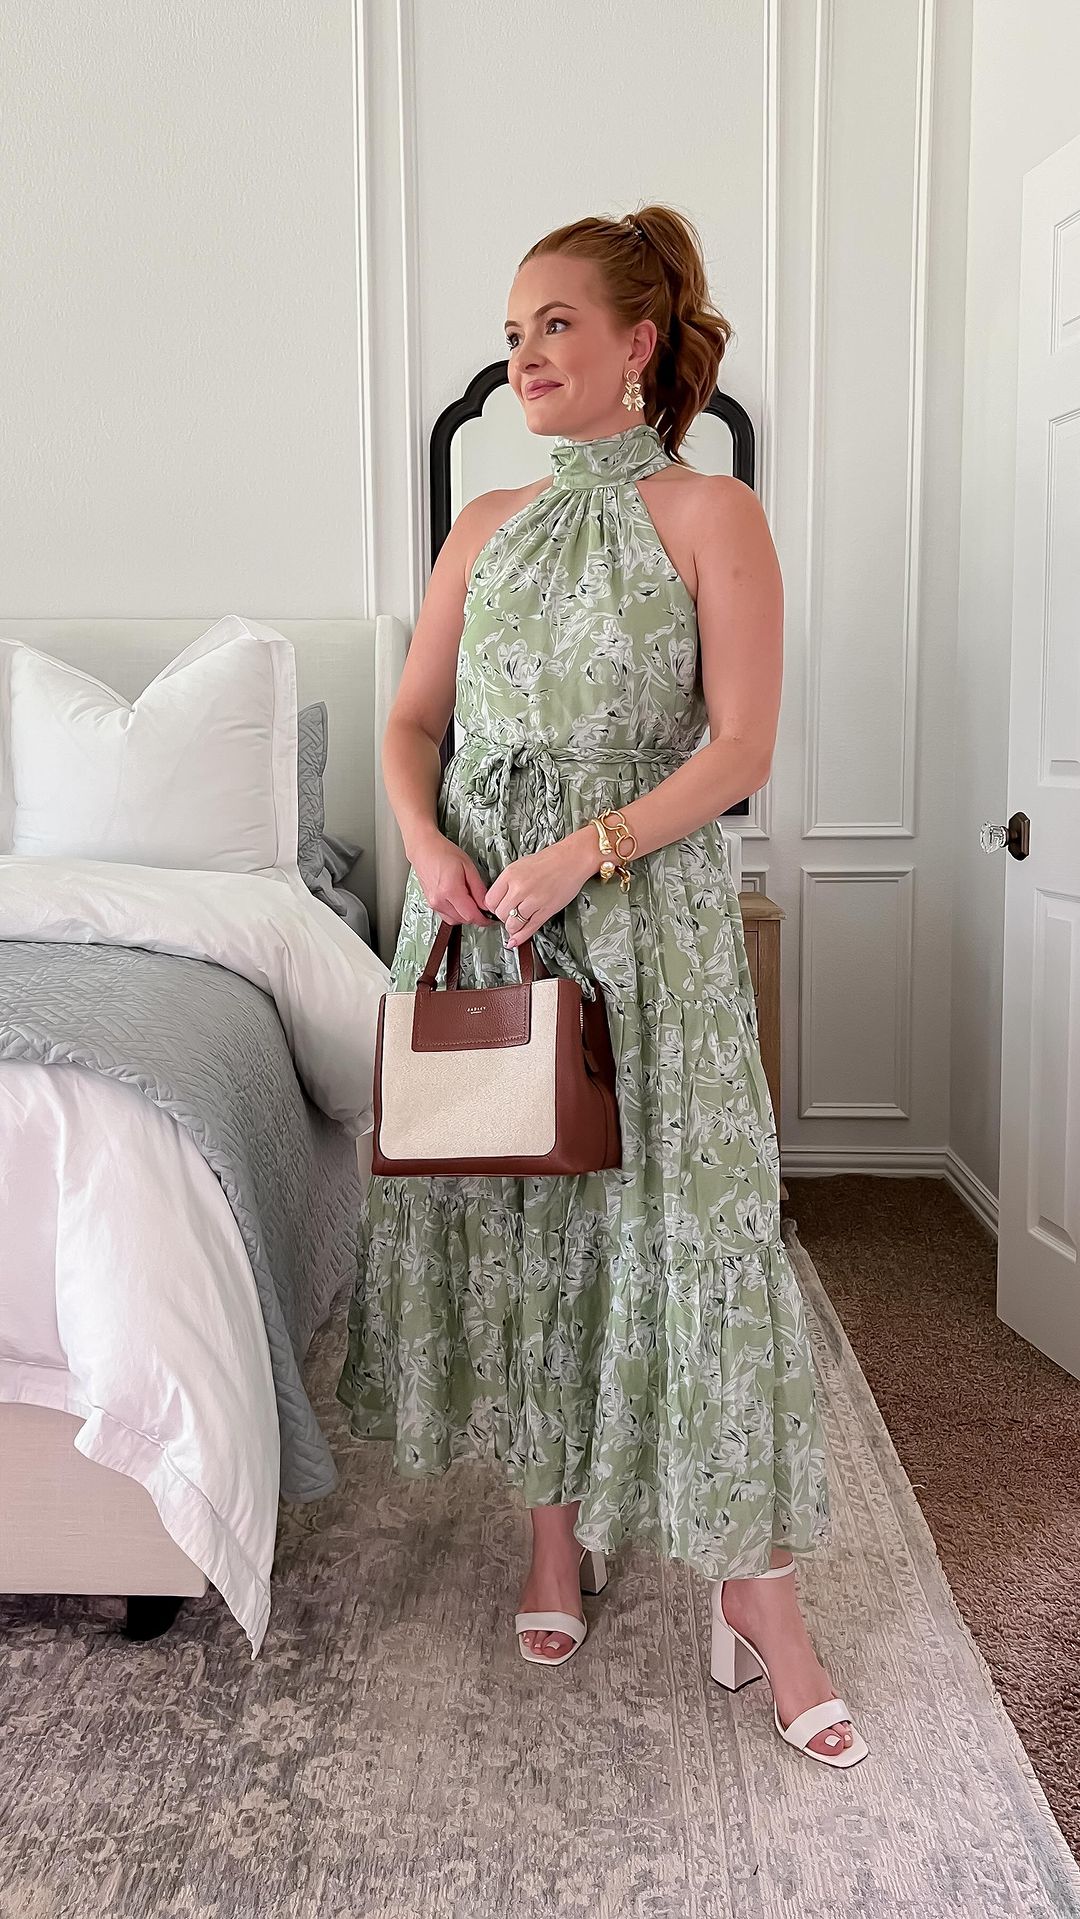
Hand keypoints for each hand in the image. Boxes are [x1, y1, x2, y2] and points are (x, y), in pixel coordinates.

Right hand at [409, 829, 492, 926]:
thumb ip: (479, 889)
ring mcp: (433, 903)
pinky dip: (456, 913)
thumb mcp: (468, 867)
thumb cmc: (444, 853)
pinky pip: (447, 916)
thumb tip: (486, 905)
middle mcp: (439, 900)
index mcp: (450, 890)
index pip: (471, 915)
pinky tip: (460, 902)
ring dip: (465, 915)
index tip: (491, 917)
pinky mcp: (431, 904)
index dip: (484, 919)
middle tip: (483, 906)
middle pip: (463, 920)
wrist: (424, 849)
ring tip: (470, 901)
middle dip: (476, 916)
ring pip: (455, 920)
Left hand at [484, 832, 596, 948]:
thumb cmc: (549, 861)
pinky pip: (529, 928)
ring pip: (512, 924)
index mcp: (510, 874)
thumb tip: (498, 902)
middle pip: (500, 914)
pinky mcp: (546, 910)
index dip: (493, 907)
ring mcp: (533, 900)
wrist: (573, 859)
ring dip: (512, 927)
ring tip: (516, 923)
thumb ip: (507, 883)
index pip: (490, 900)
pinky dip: (520, 937)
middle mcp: (520, 888)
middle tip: (510, 914)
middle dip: (504, 917)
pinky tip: (515, 940)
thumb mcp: (520, 865)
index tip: (497, 908)